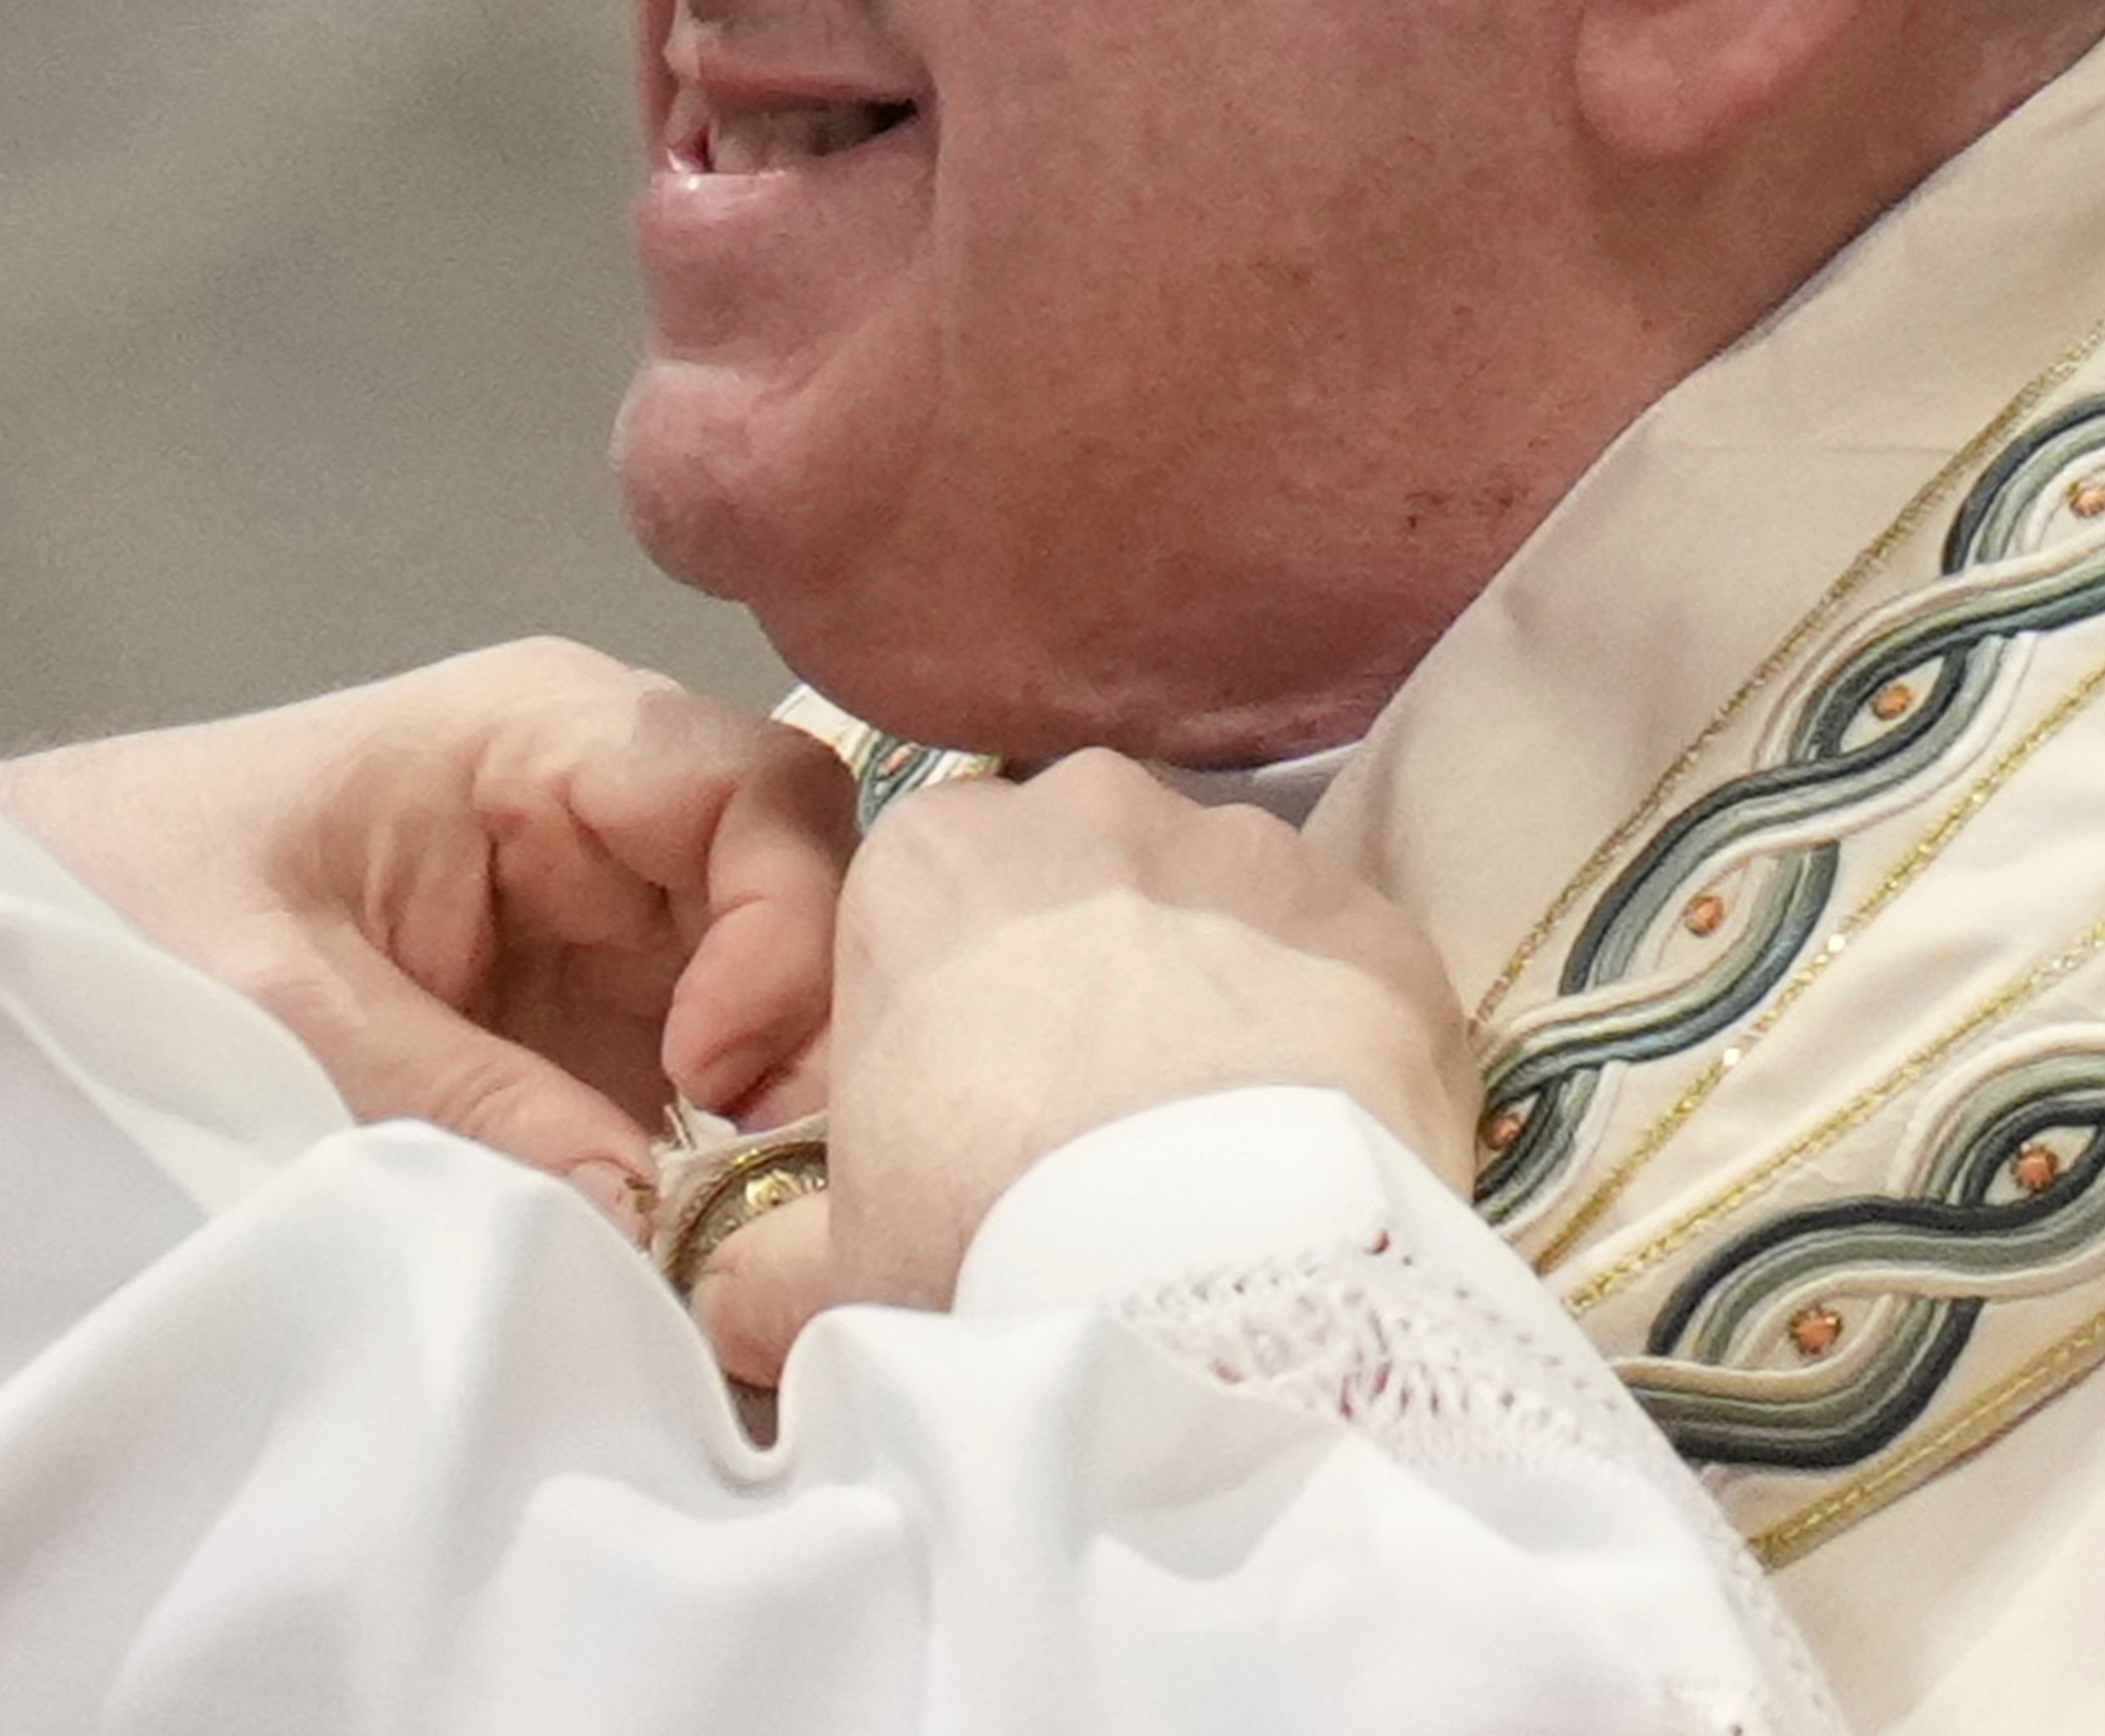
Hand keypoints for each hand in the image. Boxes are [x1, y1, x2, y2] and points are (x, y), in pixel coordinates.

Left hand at [0, 639, 855, 1209]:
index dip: (783, 931)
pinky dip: (722, 1156)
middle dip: (815, 1032)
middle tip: (758, 1179)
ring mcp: (613, 917)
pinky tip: (689, 1233)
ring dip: (780, 1108)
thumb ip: (457, 1103)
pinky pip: (715, 1076)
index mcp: (541, 730)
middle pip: (809, 891)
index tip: (715, 1077)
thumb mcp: (274, 998)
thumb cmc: (124, 896)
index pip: (756, 791)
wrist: (19, 926)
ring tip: (730, 1226)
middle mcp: (606, 809)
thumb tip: (640, 1221)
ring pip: (785, 994)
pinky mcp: (596, 1022)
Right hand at [820, 751, 1473, 1311]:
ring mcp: (1245, 852)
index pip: (928, 906)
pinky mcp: (1376, 922)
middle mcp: (1086, 808)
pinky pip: (1341, 969)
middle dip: (1087, 982)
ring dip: (1213, 998)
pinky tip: (1317, 1140)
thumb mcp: (835, 1267)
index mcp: (926, 857)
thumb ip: (770, 1258)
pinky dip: (1330, 1038)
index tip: (968, 1120)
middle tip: (1096, 1134)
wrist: (1209, 1280)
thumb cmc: (987, 1241)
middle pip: (1076, 885)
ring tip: (1218, 1148)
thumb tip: (728, 1296)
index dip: (947, 1015)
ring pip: (1218, 914)